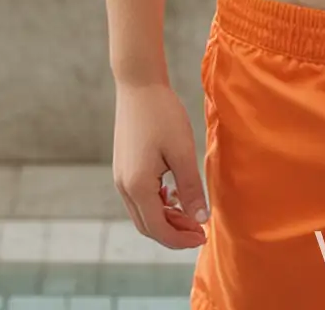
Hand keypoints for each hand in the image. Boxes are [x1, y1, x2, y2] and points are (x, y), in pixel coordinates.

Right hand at [112, 80, 208, 248]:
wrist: (138, 85)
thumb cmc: (162, 114)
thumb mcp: (182, 151)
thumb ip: (190, 188)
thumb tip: (200, 219)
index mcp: (138, 186)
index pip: (159, 229)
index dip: (181, 239)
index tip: (203, 236)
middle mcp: (124, 187)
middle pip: (148, 226)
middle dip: (174, 233)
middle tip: (199, 229)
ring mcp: (121, 178)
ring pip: (142, 213)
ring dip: (166, 219)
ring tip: (191, 212)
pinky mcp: (123, 168)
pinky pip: (139, 198)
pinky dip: (157, 204)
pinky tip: (174, 194)